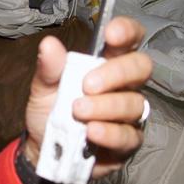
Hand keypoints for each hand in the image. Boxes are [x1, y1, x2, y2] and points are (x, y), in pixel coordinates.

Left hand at [22, 16, 152, 180]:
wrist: (44, 151)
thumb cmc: (51, 112)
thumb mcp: (43, 88)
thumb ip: (49, 69)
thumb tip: (49, 44)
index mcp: (106, 64)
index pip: (129, 40)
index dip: (127, 31)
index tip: (111, 33)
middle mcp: (124, 86)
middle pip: (140, 68)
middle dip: (116, 73)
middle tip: (87, 85)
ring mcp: (129, 115)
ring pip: (134, 103)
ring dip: (105, 106)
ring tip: (78, 111)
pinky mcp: (128, 142)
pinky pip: (129, 136)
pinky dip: (110, 133)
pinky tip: (92, 132)